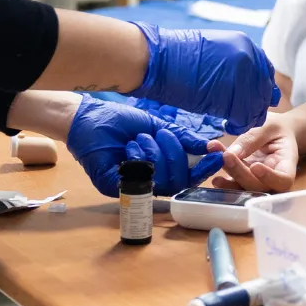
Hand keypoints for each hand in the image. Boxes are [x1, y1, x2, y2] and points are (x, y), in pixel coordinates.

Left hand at [65, 95, 223, 196]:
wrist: (89, 118)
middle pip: (180, 182)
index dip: (204, 168)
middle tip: (163, 134)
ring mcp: (132, 186)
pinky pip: (140, 182)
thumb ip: (183, 138)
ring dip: (156, 155)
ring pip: (162, 183)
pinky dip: (139, 160)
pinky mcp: (115, 188)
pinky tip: (129, 147)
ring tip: (141, 137)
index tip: (216, 153)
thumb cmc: (122, 122)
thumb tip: (211, 148)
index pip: (189, 176)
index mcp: (161, 168)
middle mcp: (150, 181)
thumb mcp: (159, 126)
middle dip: (176, 155)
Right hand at [132, 24, 277, 133]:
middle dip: (255, 107)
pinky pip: (244, 117)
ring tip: (234, 124)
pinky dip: (238, 125)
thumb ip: (233, 63)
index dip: (259, 90)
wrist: (158, 59)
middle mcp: (249, 58)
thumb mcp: (214, 51)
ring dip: (247, 118)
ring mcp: (242, 76)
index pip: (265, 72)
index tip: (252, 101)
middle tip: (242, 117)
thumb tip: (244, 82)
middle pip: (264, 91)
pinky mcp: (232, 94)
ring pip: (257, 106)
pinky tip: (229, 126)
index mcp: (245, 44)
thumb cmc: (176, 57)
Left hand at [210, 113, 298, 191]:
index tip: (255, 166)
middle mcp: (273, 178)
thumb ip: (253, 138)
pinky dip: (222, 176)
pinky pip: (234, 183)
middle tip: (226, 155)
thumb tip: (233, 153)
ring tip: (214, 161)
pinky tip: (211, 165)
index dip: (270, 178)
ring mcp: (258, 181)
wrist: (276, 132)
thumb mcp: (269, 125)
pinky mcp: (244, 179)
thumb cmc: (277, 128)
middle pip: (259, 185)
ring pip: (243, 187)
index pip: (283, 180)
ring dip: (228, 176)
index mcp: (287, 164)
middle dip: (240, 173)